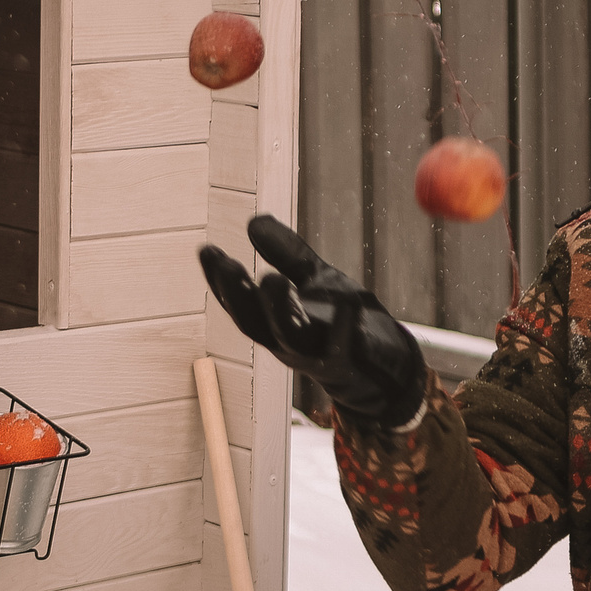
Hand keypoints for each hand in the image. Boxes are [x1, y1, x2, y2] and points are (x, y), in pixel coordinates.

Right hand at [198, 215, 426, 427]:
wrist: (385, 369)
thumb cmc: (343, 323)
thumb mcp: (313, 280)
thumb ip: (285, 254)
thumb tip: (253, 221)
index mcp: (273, 322)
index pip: (240, 302)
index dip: (220, 280)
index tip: (205, 250)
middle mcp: (286, 343)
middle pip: (253, 323)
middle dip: (237, 295)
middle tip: (227, 265)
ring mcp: (315, 356)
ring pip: (289, 337)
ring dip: (279, 310)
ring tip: (272, 278)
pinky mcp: (348, 364)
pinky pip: (343, 349)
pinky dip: (344, 328)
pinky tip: (349, 304)